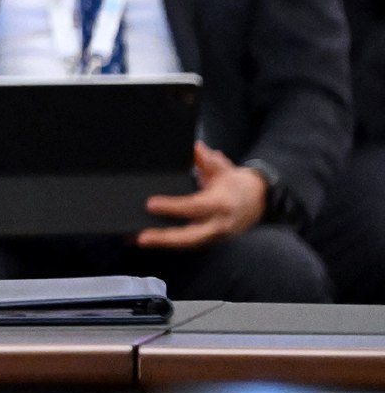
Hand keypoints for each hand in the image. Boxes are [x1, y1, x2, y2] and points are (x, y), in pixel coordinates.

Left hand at [139, 142, 266, 248]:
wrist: (258, 201)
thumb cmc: (235, 183)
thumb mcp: (224, 167)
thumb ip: (208, 159)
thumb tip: (195, 147)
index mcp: (221, 203)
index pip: (194, 207)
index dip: (172, 207)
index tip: (150, 204)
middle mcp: (218, 224)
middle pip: (190, 236)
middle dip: (165, 238)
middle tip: (141, 237)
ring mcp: (214, 236)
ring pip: (187, 244)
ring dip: (162, 244)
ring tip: (135, 240)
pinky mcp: (209, 241)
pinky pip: (187, 244)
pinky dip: (168, 244)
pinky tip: (147, 240)